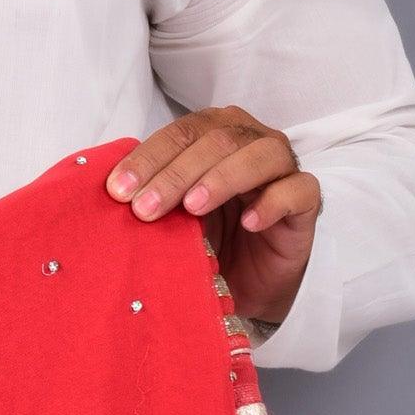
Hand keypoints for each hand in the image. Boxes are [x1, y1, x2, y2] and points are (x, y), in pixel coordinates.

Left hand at [104, 107, 321, 322]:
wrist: (247, 282)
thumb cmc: (208, 241)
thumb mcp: (172, 218)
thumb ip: (152, 196)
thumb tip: (108, 194)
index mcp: (216, 134)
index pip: (182, 132)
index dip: (149, 157)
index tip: (117, 190)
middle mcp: (251, 141)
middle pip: (217, 140)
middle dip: (176, 172)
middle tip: (144, 208)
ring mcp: (283, 169)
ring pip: (260, 155)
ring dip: (221, 179)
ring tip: (192, 208)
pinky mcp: (306, 202)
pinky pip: (296, 191)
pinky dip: (271, 204)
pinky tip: (248, 224)